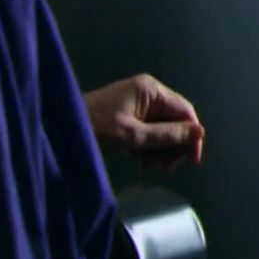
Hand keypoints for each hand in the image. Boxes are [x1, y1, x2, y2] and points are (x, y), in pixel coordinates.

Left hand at [83, 74, 204, 170]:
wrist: (57, 127)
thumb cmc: (93, 128)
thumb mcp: (133, 135)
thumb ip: (168, 134)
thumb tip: (200, 132)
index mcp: (151, 90)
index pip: (185, 111)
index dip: (192, 136)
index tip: (192, 161)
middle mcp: (148, 92)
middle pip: (175, 120)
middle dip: (173, 145)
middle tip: (165, 168)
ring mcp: (138, 102)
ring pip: (163, 128)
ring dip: (161, 149)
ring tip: (148, 166)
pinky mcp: (130, 113)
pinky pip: (150, 130)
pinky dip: (149, 146)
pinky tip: (140, 161)